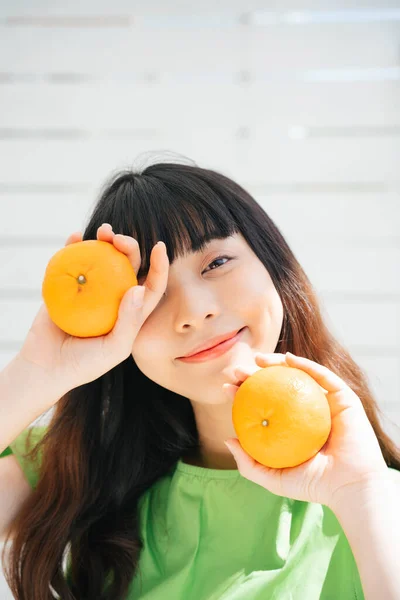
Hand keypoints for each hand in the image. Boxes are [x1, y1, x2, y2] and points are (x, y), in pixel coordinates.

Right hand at [18, 224, 168, 398]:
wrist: (45, 367)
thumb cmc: (84, 364)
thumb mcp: (114, 349)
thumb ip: (129, 321)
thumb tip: (139, 288)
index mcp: (131, 312)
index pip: (151, 287)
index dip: (159, 267)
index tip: (160, 246)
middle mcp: (113, 298)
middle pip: (127, 266)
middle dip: (129, 247)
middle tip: (118, 238)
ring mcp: (90, 291)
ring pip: (102, 259)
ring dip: (104, 241)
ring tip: (103, 231)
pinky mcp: (67, 287)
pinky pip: (71, 262)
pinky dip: (73, 247)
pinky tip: (75, 236)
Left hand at [223, 352, 387, 509]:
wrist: (349, 487)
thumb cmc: (312, 486)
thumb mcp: (273, 478)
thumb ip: (249, 464)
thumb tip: (228, 439)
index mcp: (291, 426)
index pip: (263, 404)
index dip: (243, 393)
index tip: (226, 388)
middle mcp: (307, 411)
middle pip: (277, 386)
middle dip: (254, 374)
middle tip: (236, 371)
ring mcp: (326, 403)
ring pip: (299, 375)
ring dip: (276, 362)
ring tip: (257, 359)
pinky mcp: (344, 398)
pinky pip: (324, 377)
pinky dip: (306, 365)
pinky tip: (288, 359)